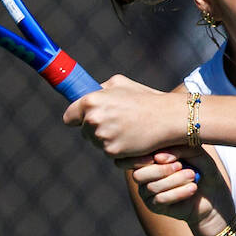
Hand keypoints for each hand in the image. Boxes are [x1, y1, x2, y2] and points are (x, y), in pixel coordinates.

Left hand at [63, 75, 184, 158]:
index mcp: (91, 101)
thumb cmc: (145, 98)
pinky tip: (131, 138)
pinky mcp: (112, 151)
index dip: (76, 118)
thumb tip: (89, 92)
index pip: (69, 117)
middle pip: (83, 131)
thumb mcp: (120, 84)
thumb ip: (100, 89)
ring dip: (106, 139)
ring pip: (95, 142)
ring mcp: (101, 137)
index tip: (83, 119)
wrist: (166, 117)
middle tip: (115, 122)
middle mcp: (92, 119)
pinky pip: (108, 152)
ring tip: (126, 129)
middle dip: (95, 128)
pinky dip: (117, 148)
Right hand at [125, 147, 208, 225]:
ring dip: (174, 180)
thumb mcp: (194, 152)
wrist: (213, 193)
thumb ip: (177, 148)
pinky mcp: (155, 207)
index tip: (162, 155)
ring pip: (152, 187)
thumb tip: (158, 157)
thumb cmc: (202, 167)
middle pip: (138, 175)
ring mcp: (147, 193)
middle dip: (161, 169)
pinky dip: (178, 192)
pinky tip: (193, 188)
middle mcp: (143, 176)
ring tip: (192, 175)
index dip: (143, 157)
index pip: (134, 158)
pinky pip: (160, 199)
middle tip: (180, 165)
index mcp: (148, 159)